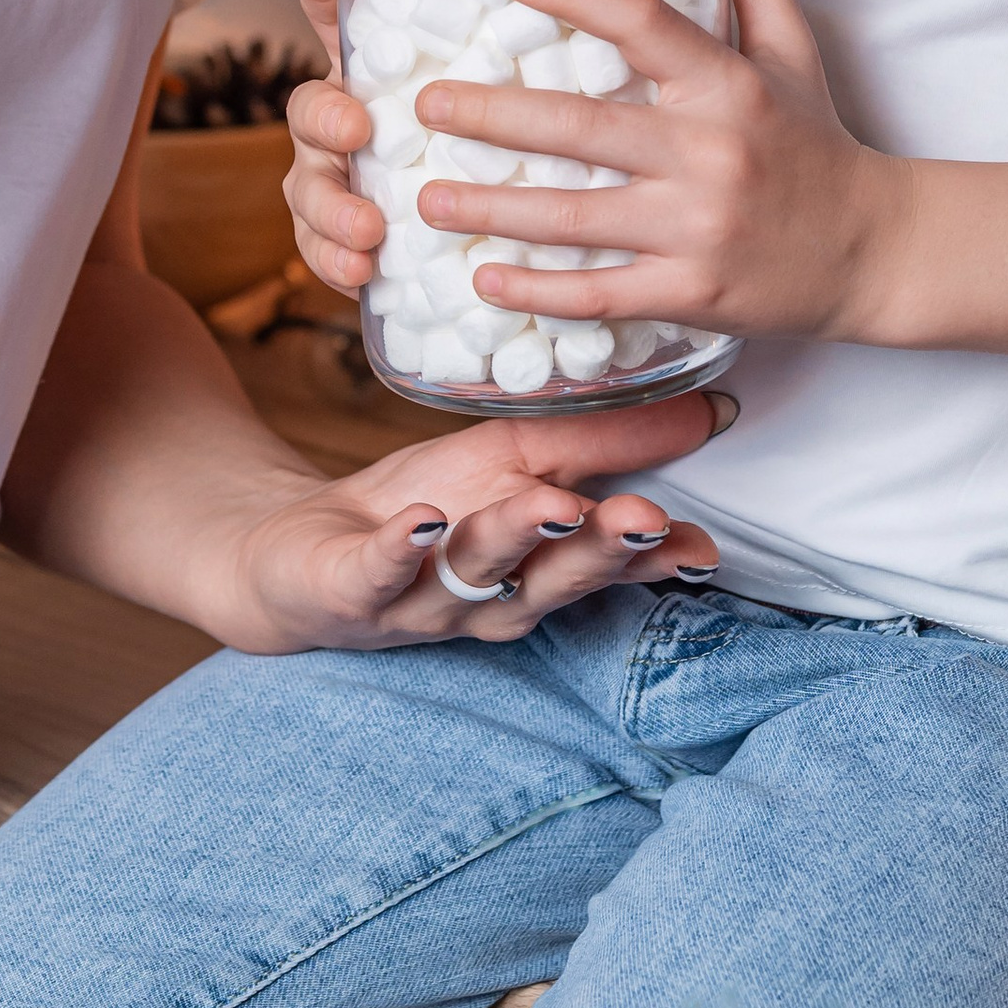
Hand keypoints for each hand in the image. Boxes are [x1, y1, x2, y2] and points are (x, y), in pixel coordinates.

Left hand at [213, 399, 732, 653]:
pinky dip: (397, 549)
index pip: (604, 567)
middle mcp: (488, 598)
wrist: (300, 548)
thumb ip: (604, 443)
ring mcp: (418, 599)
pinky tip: (418, 520)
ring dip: (513, 539)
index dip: (651, 561)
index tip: (702, 550)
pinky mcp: (349, 589)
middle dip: (597, 551)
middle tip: (641, 522)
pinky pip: (376, 572)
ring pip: (474, 575)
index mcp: (535, 570)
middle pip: (551, 579)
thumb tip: (708, 408)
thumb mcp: (516, 460)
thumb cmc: (423, 505)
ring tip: (547, 502)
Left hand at [290, 0, 897, 339]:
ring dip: (491, 208)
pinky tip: (484, 279)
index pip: (644, 25)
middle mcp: (709, 152)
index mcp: (727, 84)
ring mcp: (698, 227)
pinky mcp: (693, 294)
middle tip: (425, 103)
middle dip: (492, 116)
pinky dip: (538, 290)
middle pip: (581, 129)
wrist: (878, 251)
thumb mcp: (796, 51)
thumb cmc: (820, 145)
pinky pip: (601, 293)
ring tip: (425, 195)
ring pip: (575, 218)